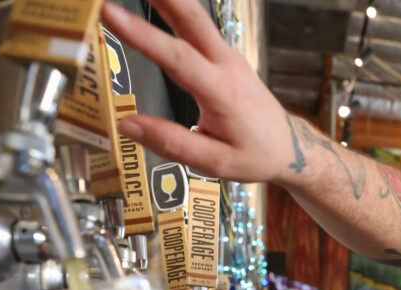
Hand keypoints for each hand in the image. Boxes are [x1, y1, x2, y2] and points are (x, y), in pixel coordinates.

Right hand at [100, 1, 299, 183]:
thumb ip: (173, 144)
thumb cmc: (255, 156)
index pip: (179, 58)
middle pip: (192, 18)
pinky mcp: (224, 55)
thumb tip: (128, 125)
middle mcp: (227, 66)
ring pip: (195, 16)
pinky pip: (196, 24)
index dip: (144, 36)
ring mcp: (228, 56)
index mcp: (223, 93)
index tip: (111, 14)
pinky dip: (175, 7)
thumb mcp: (216, 163)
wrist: (289, 146)